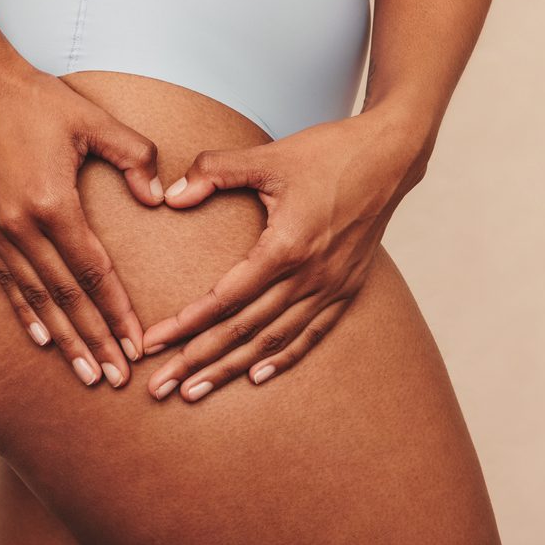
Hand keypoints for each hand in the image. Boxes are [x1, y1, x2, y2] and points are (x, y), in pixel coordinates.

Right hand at [0, 65, 165, 387]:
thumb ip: (135, 157)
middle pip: (66, 297)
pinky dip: (26, 314)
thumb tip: (159, 199)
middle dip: (94, 340)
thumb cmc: (40, 101)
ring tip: (85, 372)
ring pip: (35, 299)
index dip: (116, 313)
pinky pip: (6, 283)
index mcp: (53, 203)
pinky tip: (43, 339)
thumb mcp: (95, 121)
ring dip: (63, 338)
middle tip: (116, 378)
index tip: (136, 345)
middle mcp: (21, 226)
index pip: (93, 273)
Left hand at [142, 107, 431, 401]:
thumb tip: (170, 195)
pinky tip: (257, 376)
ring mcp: (331, 286)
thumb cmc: (328, 153)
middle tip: (161, 387)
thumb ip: (213, 171)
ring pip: (273, 340)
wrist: (392, 156)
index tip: (153, 343)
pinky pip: (311, 333)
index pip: (226, 299)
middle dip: (198, 361)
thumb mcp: (266, 156)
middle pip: (244, 331)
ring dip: (232, 369)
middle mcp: (310, 276)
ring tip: (196, 391)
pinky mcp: (347, 287)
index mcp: (286, 247)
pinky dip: (283, 358)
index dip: (186, 325)